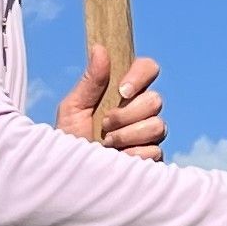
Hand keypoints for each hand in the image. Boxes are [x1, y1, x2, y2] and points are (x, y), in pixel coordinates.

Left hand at [58, 41, 166, 157]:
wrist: (70, 177)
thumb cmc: (69, 141)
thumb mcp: (73, 108)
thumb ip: (90, 81)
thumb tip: (100, 48)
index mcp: (123, 93)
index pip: (147, 69)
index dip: (140, 75)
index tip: (122, 90)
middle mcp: (140, 112)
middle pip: (156, 100)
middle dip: (127, 114)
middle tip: (104, 125)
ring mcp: (148, 135)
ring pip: (157, 125)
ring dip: (127, 135)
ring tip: (106, 143)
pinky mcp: (151, 158)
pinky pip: (154, 150)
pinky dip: (132, 155)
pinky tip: (117, 159)